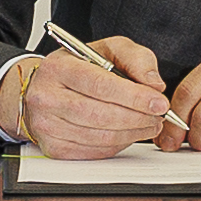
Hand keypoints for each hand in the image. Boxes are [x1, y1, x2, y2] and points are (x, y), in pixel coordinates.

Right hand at [12, 37, 182, 157]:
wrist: (42, 88)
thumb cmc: (77, 67)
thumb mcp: (106, 49)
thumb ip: (134, 58)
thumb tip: (153, 84)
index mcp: (58, 68)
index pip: (100, 85)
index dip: (134, 97)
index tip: (158, 102)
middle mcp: (47, 97)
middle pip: (99, 114)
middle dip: (137, 118)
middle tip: (158, 116)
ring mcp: (47, 126)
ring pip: (98, 136)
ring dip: (131, 134)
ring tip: (149, 125)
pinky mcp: (53, 147)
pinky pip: (93, 152)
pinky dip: (117, 145)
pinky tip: (128, 134)